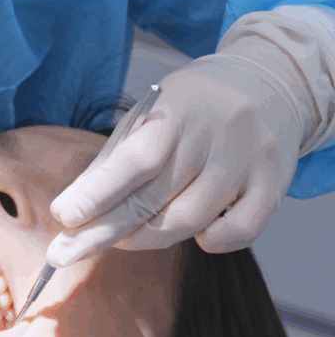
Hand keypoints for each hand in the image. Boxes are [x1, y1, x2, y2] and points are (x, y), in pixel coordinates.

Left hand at [46, 53, 303, 265]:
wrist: (271, 82)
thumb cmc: (194, 105)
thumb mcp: (152, 112)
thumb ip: (116, 158)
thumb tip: (73, 208)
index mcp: (178, 111)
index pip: (133, 161)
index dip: (96, 193)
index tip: (63, 216)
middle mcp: (216, 137)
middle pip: (152, 200)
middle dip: (101, 232)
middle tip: (62, 254)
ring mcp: (248, 162)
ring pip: (188, 222)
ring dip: (144, 239)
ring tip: (120, 238)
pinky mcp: (274, 185)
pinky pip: (235, 233)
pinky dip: (207, 241)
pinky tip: (192, 230)